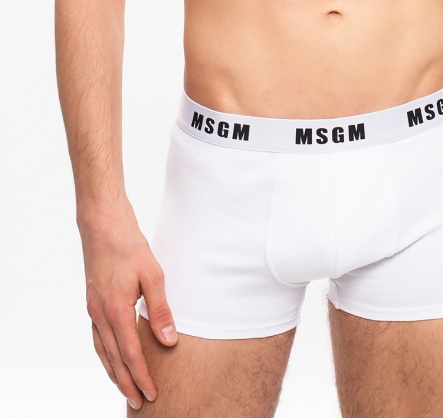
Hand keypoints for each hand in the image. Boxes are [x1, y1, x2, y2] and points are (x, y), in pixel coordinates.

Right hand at [80, 200, 177, 409]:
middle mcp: (100, 314)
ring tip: (126, 388)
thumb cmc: (129, 245)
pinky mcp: (92, 301)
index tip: (152, 393)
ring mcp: (93, 308)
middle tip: (140, 403)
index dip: (141, 376)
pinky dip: (105, 354)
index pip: (130, 354)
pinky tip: (112, 357)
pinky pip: (97, 336)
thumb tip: (169, 341)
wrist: (102, 224)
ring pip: (102, 351)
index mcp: (116, 309)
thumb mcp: (153, 275)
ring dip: (114, 372)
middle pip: (114, 359)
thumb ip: (161, 310)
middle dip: (127, 383)